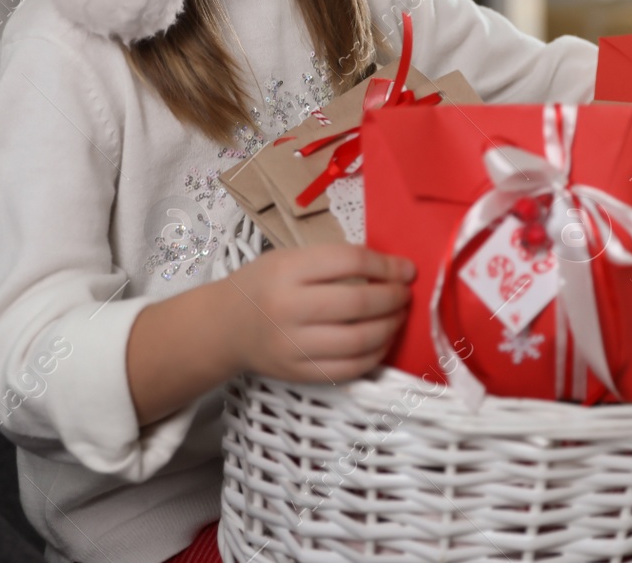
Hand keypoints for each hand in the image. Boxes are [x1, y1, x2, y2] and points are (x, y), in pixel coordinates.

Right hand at [222, 244, 416, 383]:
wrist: (224, 327)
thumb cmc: (263, 285)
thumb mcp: (289, 259)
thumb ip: (333, 262)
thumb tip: (392, 270)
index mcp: (287, 271)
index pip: (350, 262)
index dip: (386, 266)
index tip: (407, 270)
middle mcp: (289, 308)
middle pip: (359, 303)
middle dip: (394, 297)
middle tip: (405, 293)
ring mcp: (293, 346)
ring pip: (359, 340)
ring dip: (390, 327)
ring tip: (397, 316)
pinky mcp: (298, 373)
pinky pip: (349, 368)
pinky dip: (375, 355)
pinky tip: (381, 340)